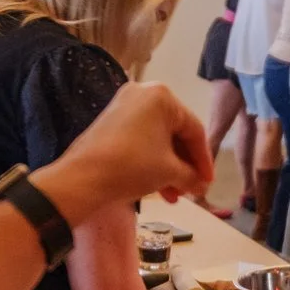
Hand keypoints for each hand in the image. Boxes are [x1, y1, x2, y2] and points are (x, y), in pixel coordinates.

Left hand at [41, 83, 212, 215]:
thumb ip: (192, 176)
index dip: (204, 161)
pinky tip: (158, 187)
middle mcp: (144, 93)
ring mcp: (125, 105)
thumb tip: (201, 185)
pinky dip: (152, 161)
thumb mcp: (169, 171)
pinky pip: (142, 139)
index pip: (194, 130)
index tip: (208, 183)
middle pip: (175, 134)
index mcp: (163, 97)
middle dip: (184, 167)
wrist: (82, 178)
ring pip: (158, 139)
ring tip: (174, 196)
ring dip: (169, 168)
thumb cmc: (132, 167)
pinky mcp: (111, 120)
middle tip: (191, 190)